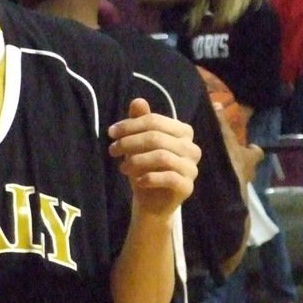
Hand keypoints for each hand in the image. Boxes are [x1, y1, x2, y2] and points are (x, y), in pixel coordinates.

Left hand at [108, 98, 199, 218]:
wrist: (151, 201)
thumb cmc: (145, 167)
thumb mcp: (138, 143)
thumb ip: (140, 122)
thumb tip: (138, 101)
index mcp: (183, 132)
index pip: (155, 121)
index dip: (130, 125)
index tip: (111, 133)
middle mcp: (191, 148)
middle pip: (157, 137)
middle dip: (129, 142)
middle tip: (112, 150)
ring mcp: (192, 168)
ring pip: (162, 156)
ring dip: (136, 160)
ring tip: (122, 167)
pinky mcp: (187, 186)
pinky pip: (169, 177)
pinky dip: (149, 177)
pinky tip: (138, 181)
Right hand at [212, 102, 262, 185]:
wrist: (226, 193)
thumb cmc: (229, 163)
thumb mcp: (225, 139)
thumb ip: (221, 123)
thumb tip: (217, 104)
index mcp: (250, 158)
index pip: (256, 152)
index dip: (253, 149)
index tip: (249, 145)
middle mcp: (249, 173)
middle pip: (247, 166)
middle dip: (239, 162)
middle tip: (227, 157)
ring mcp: (241, 186)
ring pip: (238, 178)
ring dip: (230, 174)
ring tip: (215, 170)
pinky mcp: (232, 196)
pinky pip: (228, 188)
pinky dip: (222, 185)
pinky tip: (210, 183)